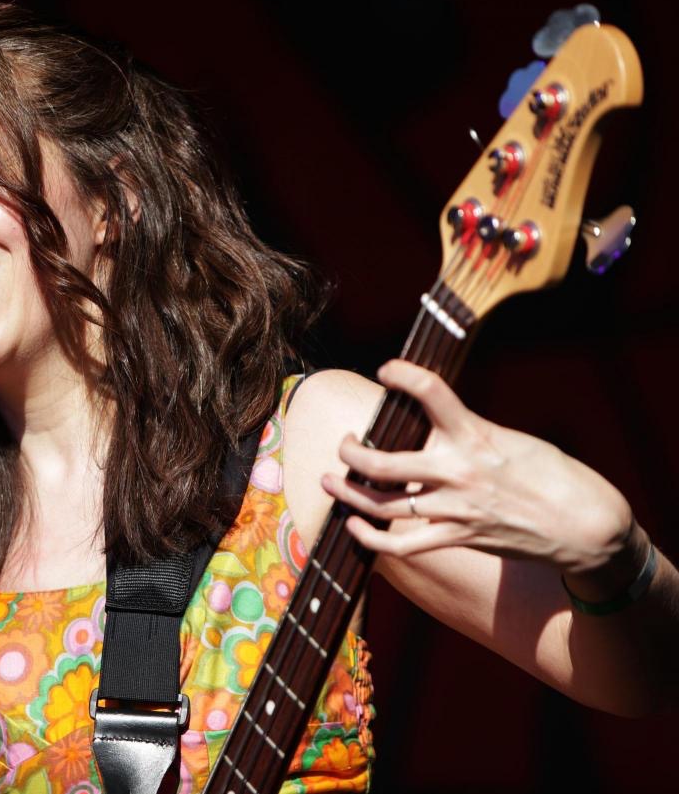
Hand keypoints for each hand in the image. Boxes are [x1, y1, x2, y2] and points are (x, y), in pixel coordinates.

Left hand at [319, 360, 633, 573]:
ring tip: (329, 480)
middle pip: (383, 463)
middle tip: (344, 444)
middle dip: (350, 453)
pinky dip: (370, 539)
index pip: (432, 391)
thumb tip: (432, 425)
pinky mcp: (457, 537)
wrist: (585, 524)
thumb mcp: (511, 438)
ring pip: (383, 504)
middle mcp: (459, 471)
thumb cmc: (551, 474)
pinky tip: (354, 526)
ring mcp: (455, 509)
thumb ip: (468, 432)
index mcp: (475, 435)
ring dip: (348, 493)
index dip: (403, 374)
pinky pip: (401, 545)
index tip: (386, 368)